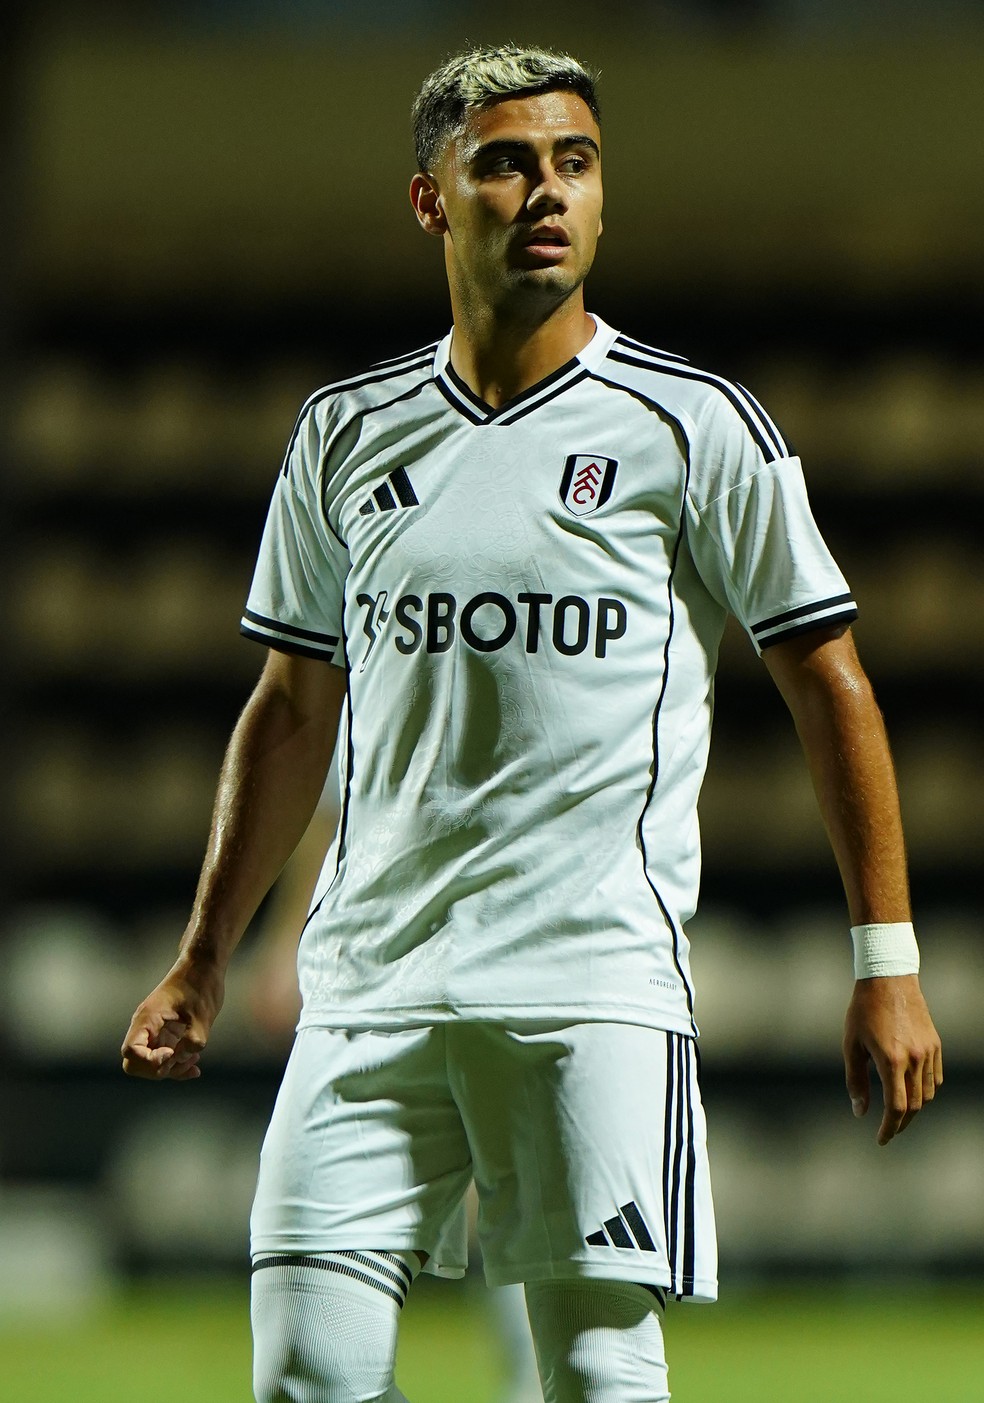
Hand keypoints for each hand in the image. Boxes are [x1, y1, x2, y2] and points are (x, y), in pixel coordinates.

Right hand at [121, 955, 225, 1081]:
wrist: (203, 967)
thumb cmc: (200, 985)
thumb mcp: (202, 1016)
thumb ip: (192, 1043)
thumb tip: (181, 1059)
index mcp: (148, 1018)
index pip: (131, 1051)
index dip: (149, 1061)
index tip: (172, 1053)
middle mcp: (146, 1027)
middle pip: (135, 1062)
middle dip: (157, 1069)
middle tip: (182, 1058)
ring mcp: (155, 1032)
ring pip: (149, 1063)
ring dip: (170, 1069)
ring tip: (194, 1060)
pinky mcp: (166, 1035)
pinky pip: (163, 1058)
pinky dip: (176, 1065)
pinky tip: (193, 1067)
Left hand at [843, 974, 941, 1144]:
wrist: (888, 979)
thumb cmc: (863, 1011)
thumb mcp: (851, 1044)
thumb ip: (855, 1080)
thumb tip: (860, 1112)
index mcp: (891, 1060)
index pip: (896, 1108)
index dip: (889, 1128)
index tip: (881, 1139)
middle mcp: (915, 1059)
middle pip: (915, 1105)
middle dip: (901, 1122)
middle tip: (888, 1129)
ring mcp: (928, 1051)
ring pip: (928, 1094)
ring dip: (915, 1107)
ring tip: (899, 1110)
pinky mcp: (935, 1044)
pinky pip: (935, 1077)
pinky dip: (926, 1089)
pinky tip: (912, 1089)